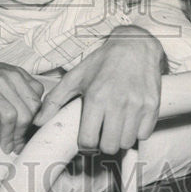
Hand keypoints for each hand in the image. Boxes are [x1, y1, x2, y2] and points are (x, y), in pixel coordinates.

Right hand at [0, 56, 44, 153]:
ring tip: (5, 146)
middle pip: (25, 112)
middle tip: (16, 146)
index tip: (27, 136)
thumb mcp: (3, 77)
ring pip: (10, 116)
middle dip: (22, 134)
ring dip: (9, 137)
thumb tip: (35, 120)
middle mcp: (5, 77)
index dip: (34, 123)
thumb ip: (20, 91)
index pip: (36, 102)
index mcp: (16, 74)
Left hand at [33, 25, 164, 153]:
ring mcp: (137, 105)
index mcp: (96, 97)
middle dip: (103, 143)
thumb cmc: (103, 61)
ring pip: (127, 142)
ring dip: (120, 138)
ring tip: (116, 123)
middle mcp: (117, 103)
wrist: (135, 45)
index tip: (88, 137)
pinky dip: (137, 132)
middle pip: (109, 146)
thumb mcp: (76, 77)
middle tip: (103, 131)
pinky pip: (144, 135)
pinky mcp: (152, 106)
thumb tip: (38, 121)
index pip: (88, 141)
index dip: (86, 144)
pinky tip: (131, 118)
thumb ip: (55, 100)